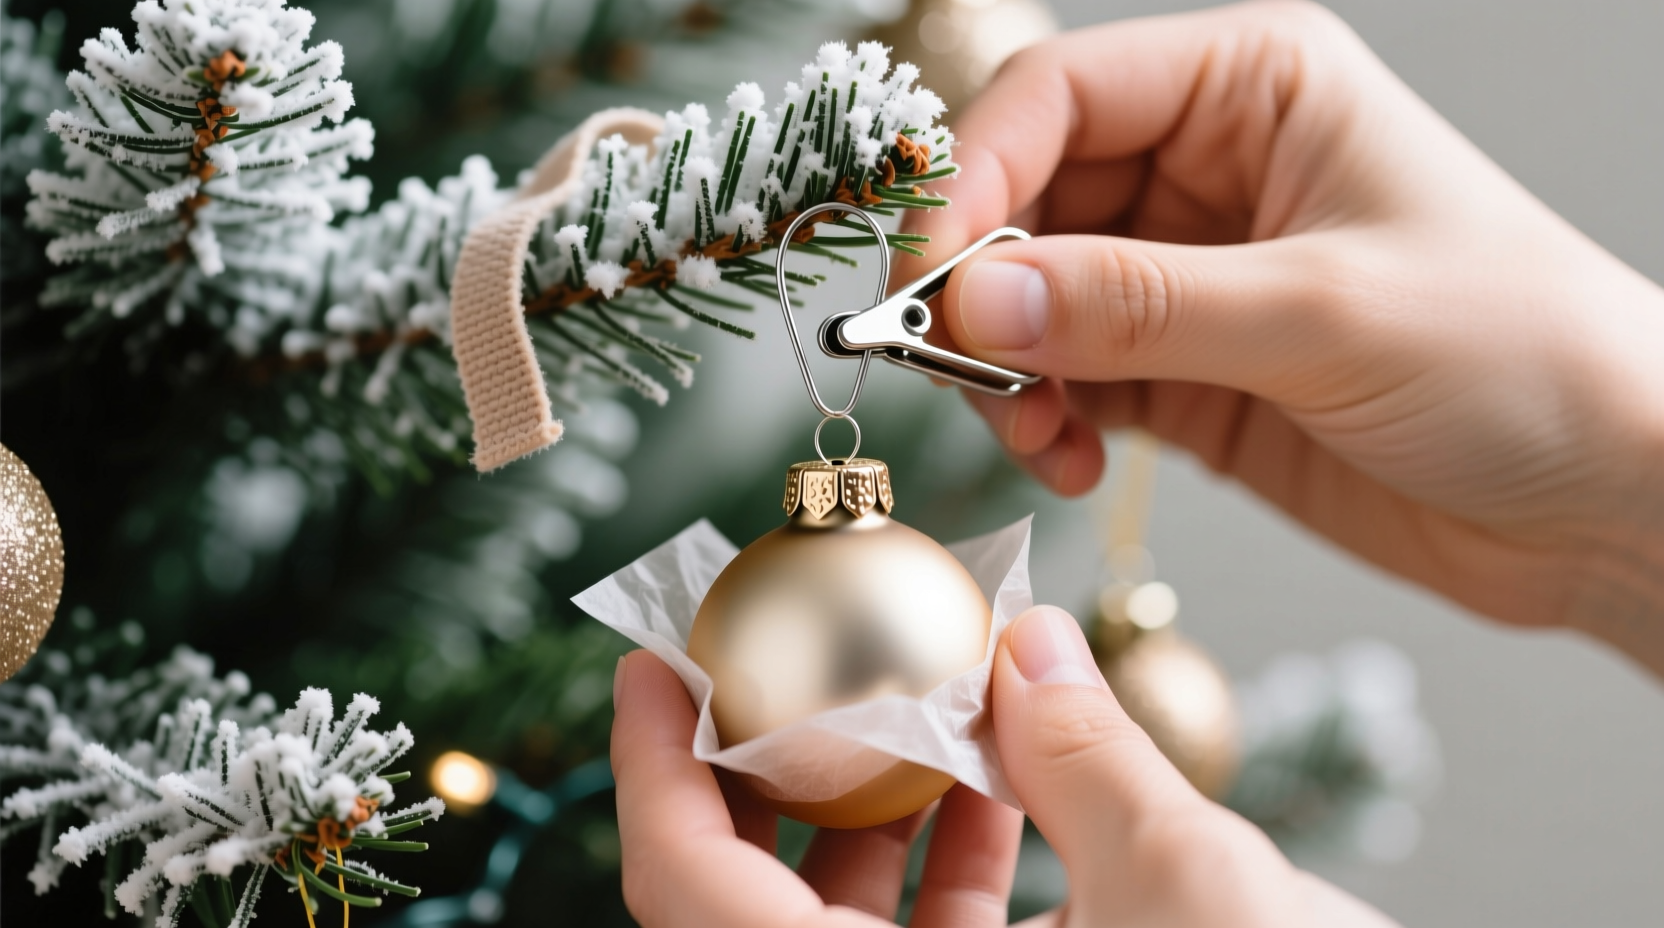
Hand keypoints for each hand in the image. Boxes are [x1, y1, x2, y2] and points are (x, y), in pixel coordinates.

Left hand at [610, 607, 1399, 925]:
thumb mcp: (1190, 886)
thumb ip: (1088, 753)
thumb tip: (1030, 640)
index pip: (687, 894)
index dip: (652, 768)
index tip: (653, 661)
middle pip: (751, 899)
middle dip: (764, 767)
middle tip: (783, 660)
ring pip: (843, 925)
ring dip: (873, 805)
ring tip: (917, 699)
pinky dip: (952, 862)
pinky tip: (1006, 780)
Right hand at [905, 1, 1663, 669]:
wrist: (1606, 495)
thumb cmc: (1522, 355)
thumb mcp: (1320, 313)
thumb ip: (1138, 303)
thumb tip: (976, 298)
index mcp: (1253, 87)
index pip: (1058, 98)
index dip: (973, 178)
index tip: (926, 278)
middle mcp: (1209, 168)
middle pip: (1026, 200)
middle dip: (979, 290)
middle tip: (963, 372)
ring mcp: (1191, 275)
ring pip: (1031, 299)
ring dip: (1004, 369)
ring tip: (1037, 433)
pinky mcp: (1187, 371)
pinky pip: (1069, 378)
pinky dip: (1045, 419)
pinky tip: (1071, 459)